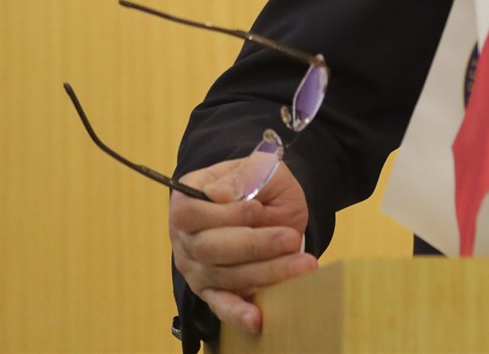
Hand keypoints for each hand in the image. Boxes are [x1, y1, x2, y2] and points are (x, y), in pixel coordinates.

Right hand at [168, 157, 317, 334]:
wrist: (270, 201)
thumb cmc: (260, 183)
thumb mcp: (257, 168)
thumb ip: (243, 177)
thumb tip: (220, 194)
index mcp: (187, 201)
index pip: (191, 214)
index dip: (224, 215)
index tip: (258, 209)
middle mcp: (185, 238)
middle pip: (209, 248)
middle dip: (254, 245)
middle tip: (291, 238)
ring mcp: (197, 268)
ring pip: (225, 276)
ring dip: (266, 272)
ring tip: (303, 265)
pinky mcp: (213, 291)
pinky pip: (222, 305)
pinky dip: (238, 314)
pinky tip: (256, 319)